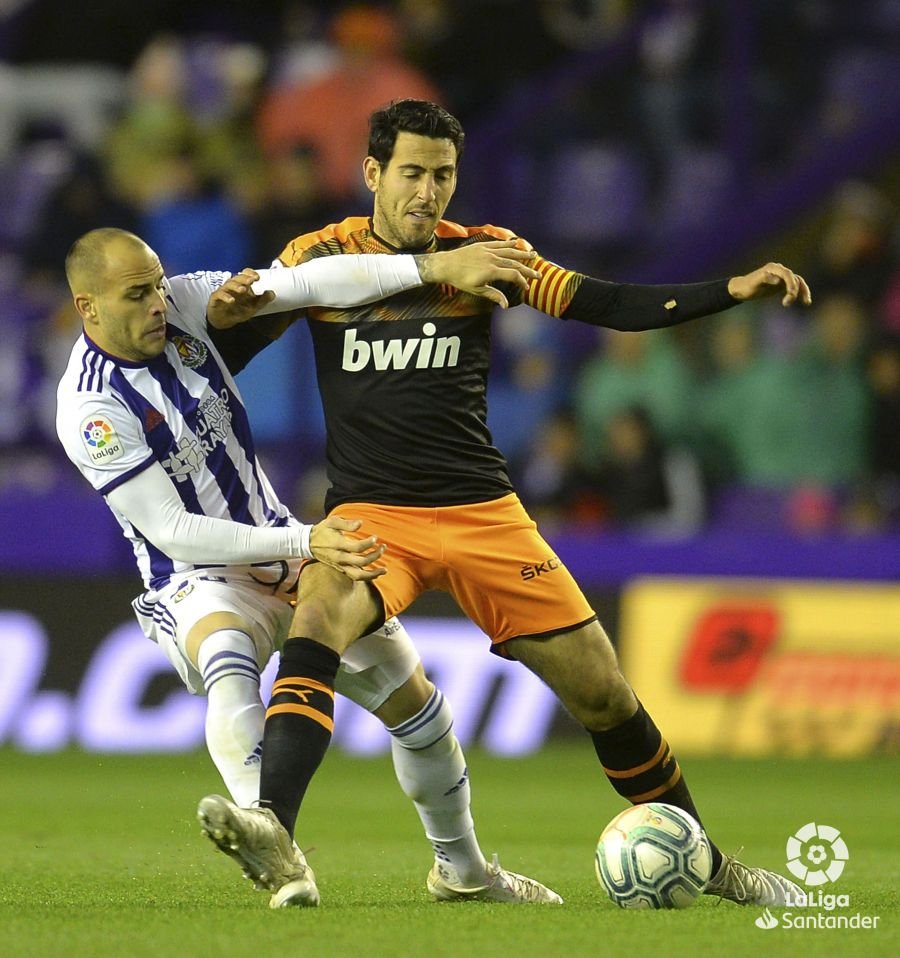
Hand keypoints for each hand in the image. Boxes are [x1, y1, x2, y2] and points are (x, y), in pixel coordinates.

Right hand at [206, 269, 276, 328]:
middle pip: (237, 278)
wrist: (224, 321)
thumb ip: (262, 301)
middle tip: (251, 281)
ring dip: (236, 286)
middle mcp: (232, 286)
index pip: (245, 274)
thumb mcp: (253, 307)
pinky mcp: (215, 298)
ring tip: (243, 290)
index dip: (250, 273)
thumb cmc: (238, 310)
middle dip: (244, 278)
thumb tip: (272, 293)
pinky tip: (231, 300)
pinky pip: (219, 295)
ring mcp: (223, 291)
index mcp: (242, 285)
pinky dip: (225, 297)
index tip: (257, 278)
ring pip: (228, 284)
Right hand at [308, 515, 385, 580]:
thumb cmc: (323, 530)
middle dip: (375, 555)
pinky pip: (355, 577)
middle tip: (383, 547)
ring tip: (384, 569)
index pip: (357, 547)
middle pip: (361, 561)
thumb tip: (360, 523)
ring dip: (373, 573)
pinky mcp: (341, 569)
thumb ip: (346, 523)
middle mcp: (339, 557)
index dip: (369, 543)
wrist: (309, 543)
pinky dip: (367, 577)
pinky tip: (376, 574)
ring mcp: (340, 565)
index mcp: (337, 544)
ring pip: (358, 575)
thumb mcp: (332, 522)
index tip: (375, 538)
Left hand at [416, 240, 539, 308]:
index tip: (526, 287)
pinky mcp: (482, 245)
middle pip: (515, 263)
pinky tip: (516, 242)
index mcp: (491, 271)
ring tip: (533, 255)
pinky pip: (499, 243)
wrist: (445, 265)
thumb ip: (493, 295)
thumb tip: (505, 306)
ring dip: (522, 253)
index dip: (522, 281)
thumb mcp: (476, 290)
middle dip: (527, 269)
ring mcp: (488, 250)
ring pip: (509, 251)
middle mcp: (492, 259)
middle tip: (538, 274)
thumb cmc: (460, 280)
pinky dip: (508, 243)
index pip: (513, 275)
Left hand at [727, 262, 811, 306]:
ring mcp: (782, 277)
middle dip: (794, 291)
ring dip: (803, 292)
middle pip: (794, 279)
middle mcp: (779, 270)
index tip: (790, 294)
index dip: (791, 283)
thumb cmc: (747, 286)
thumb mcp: (754, 283)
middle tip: (787, 303)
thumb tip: (778, 280)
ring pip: (797, 282)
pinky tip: (806, 302)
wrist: (741, 289)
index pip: (787, 274)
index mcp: (773, 268)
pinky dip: (801, 293)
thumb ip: (765, 279)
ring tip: (806, 303)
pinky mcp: (782, 284)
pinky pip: (795, 287)